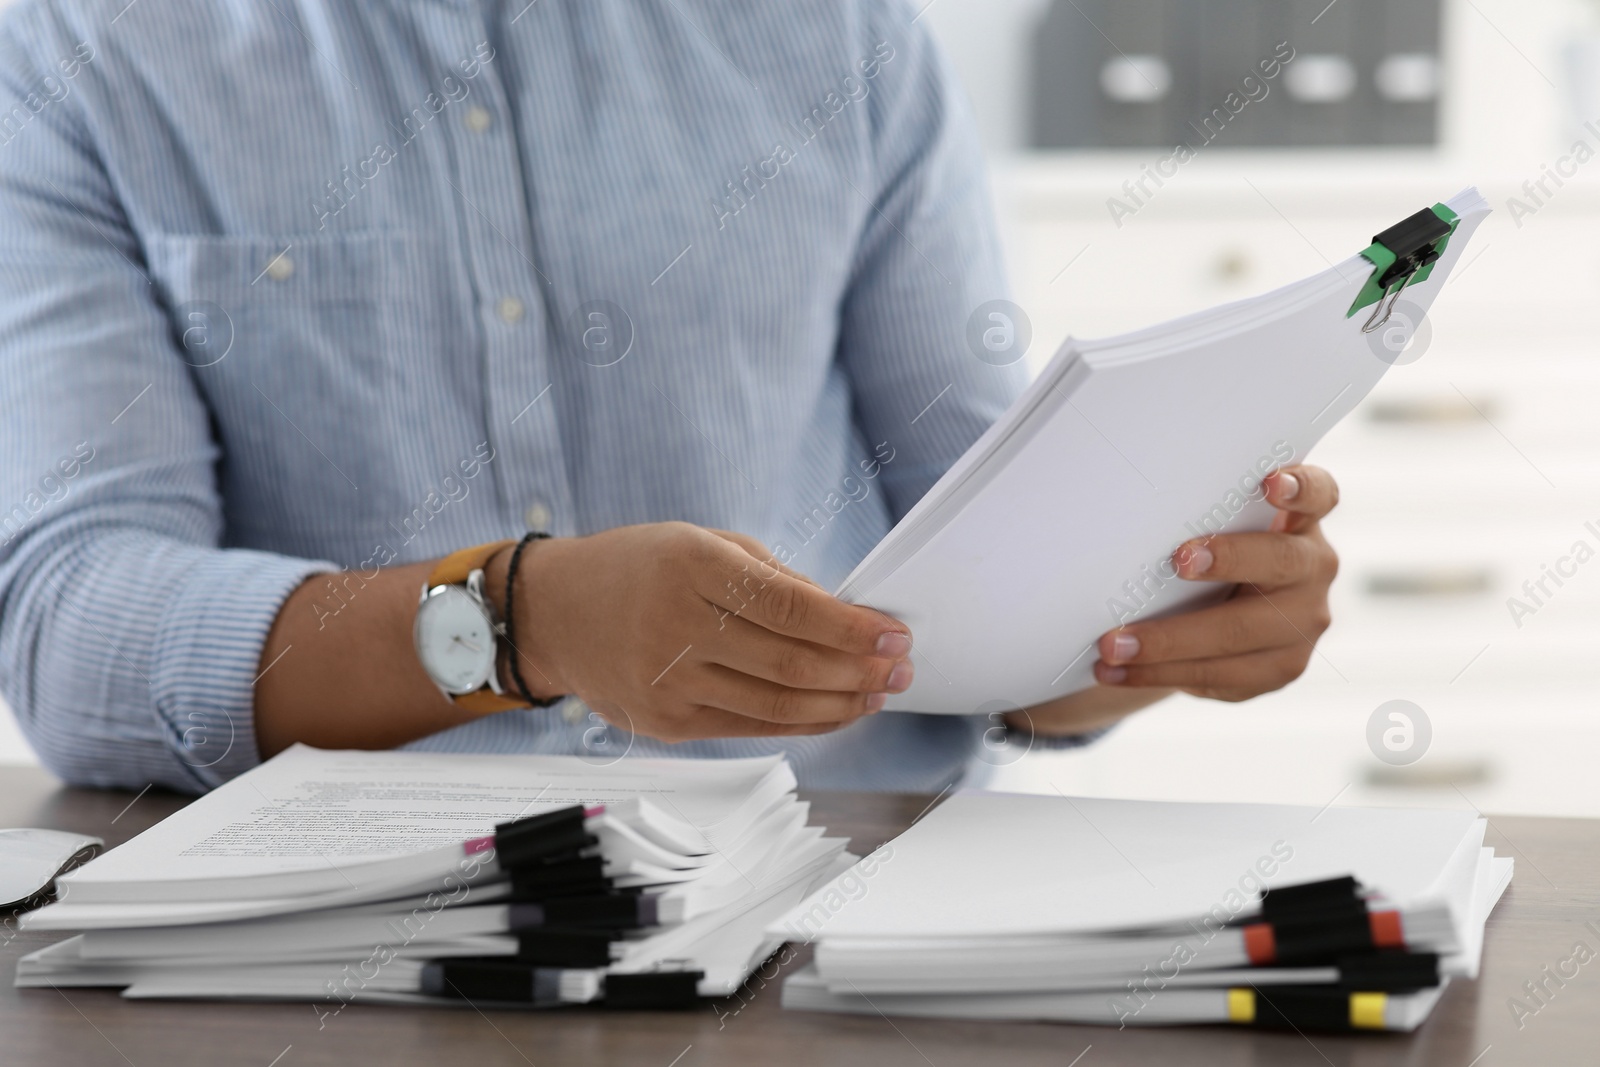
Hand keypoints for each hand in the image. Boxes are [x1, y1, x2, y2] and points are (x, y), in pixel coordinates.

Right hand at [500, 523, 914, 740]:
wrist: (551, 614)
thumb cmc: (634, 567)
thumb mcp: (700, 542)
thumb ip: (770, 576)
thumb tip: (841, 615)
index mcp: (690, 567)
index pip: (789, 606)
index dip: (850, 626)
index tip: (892, 632)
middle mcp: (677, 627)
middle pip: (790, 662)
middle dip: (859, 669)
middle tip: (900, 668)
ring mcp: (669, 683)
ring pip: (776, 703)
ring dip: (841, 703)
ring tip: (879, 693)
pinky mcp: (668, 723)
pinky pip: (752, 727)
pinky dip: (802, 722)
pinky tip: (836, 711)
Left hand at [1091, 466, 1338, 700]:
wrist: (1224, 613)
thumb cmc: (1212, 552)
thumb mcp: (1220, 528)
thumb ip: (1202, 516)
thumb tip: (1128, 512)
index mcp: (1301, 522)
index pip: (1319, 494)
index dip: (1301, 487)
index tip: (1272, 482)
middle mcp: (1312, 570)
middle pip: (1279, 562)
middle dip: (1227, 560)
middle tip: (1177, 560)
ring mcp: (1302, 624)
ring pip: (1239, 634)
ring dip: (1169, 641)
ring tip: (1115, 646)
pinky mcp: (1278, 669)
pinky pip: (1219, 676)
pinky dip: (1160, 673)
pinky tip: (1118, 672)